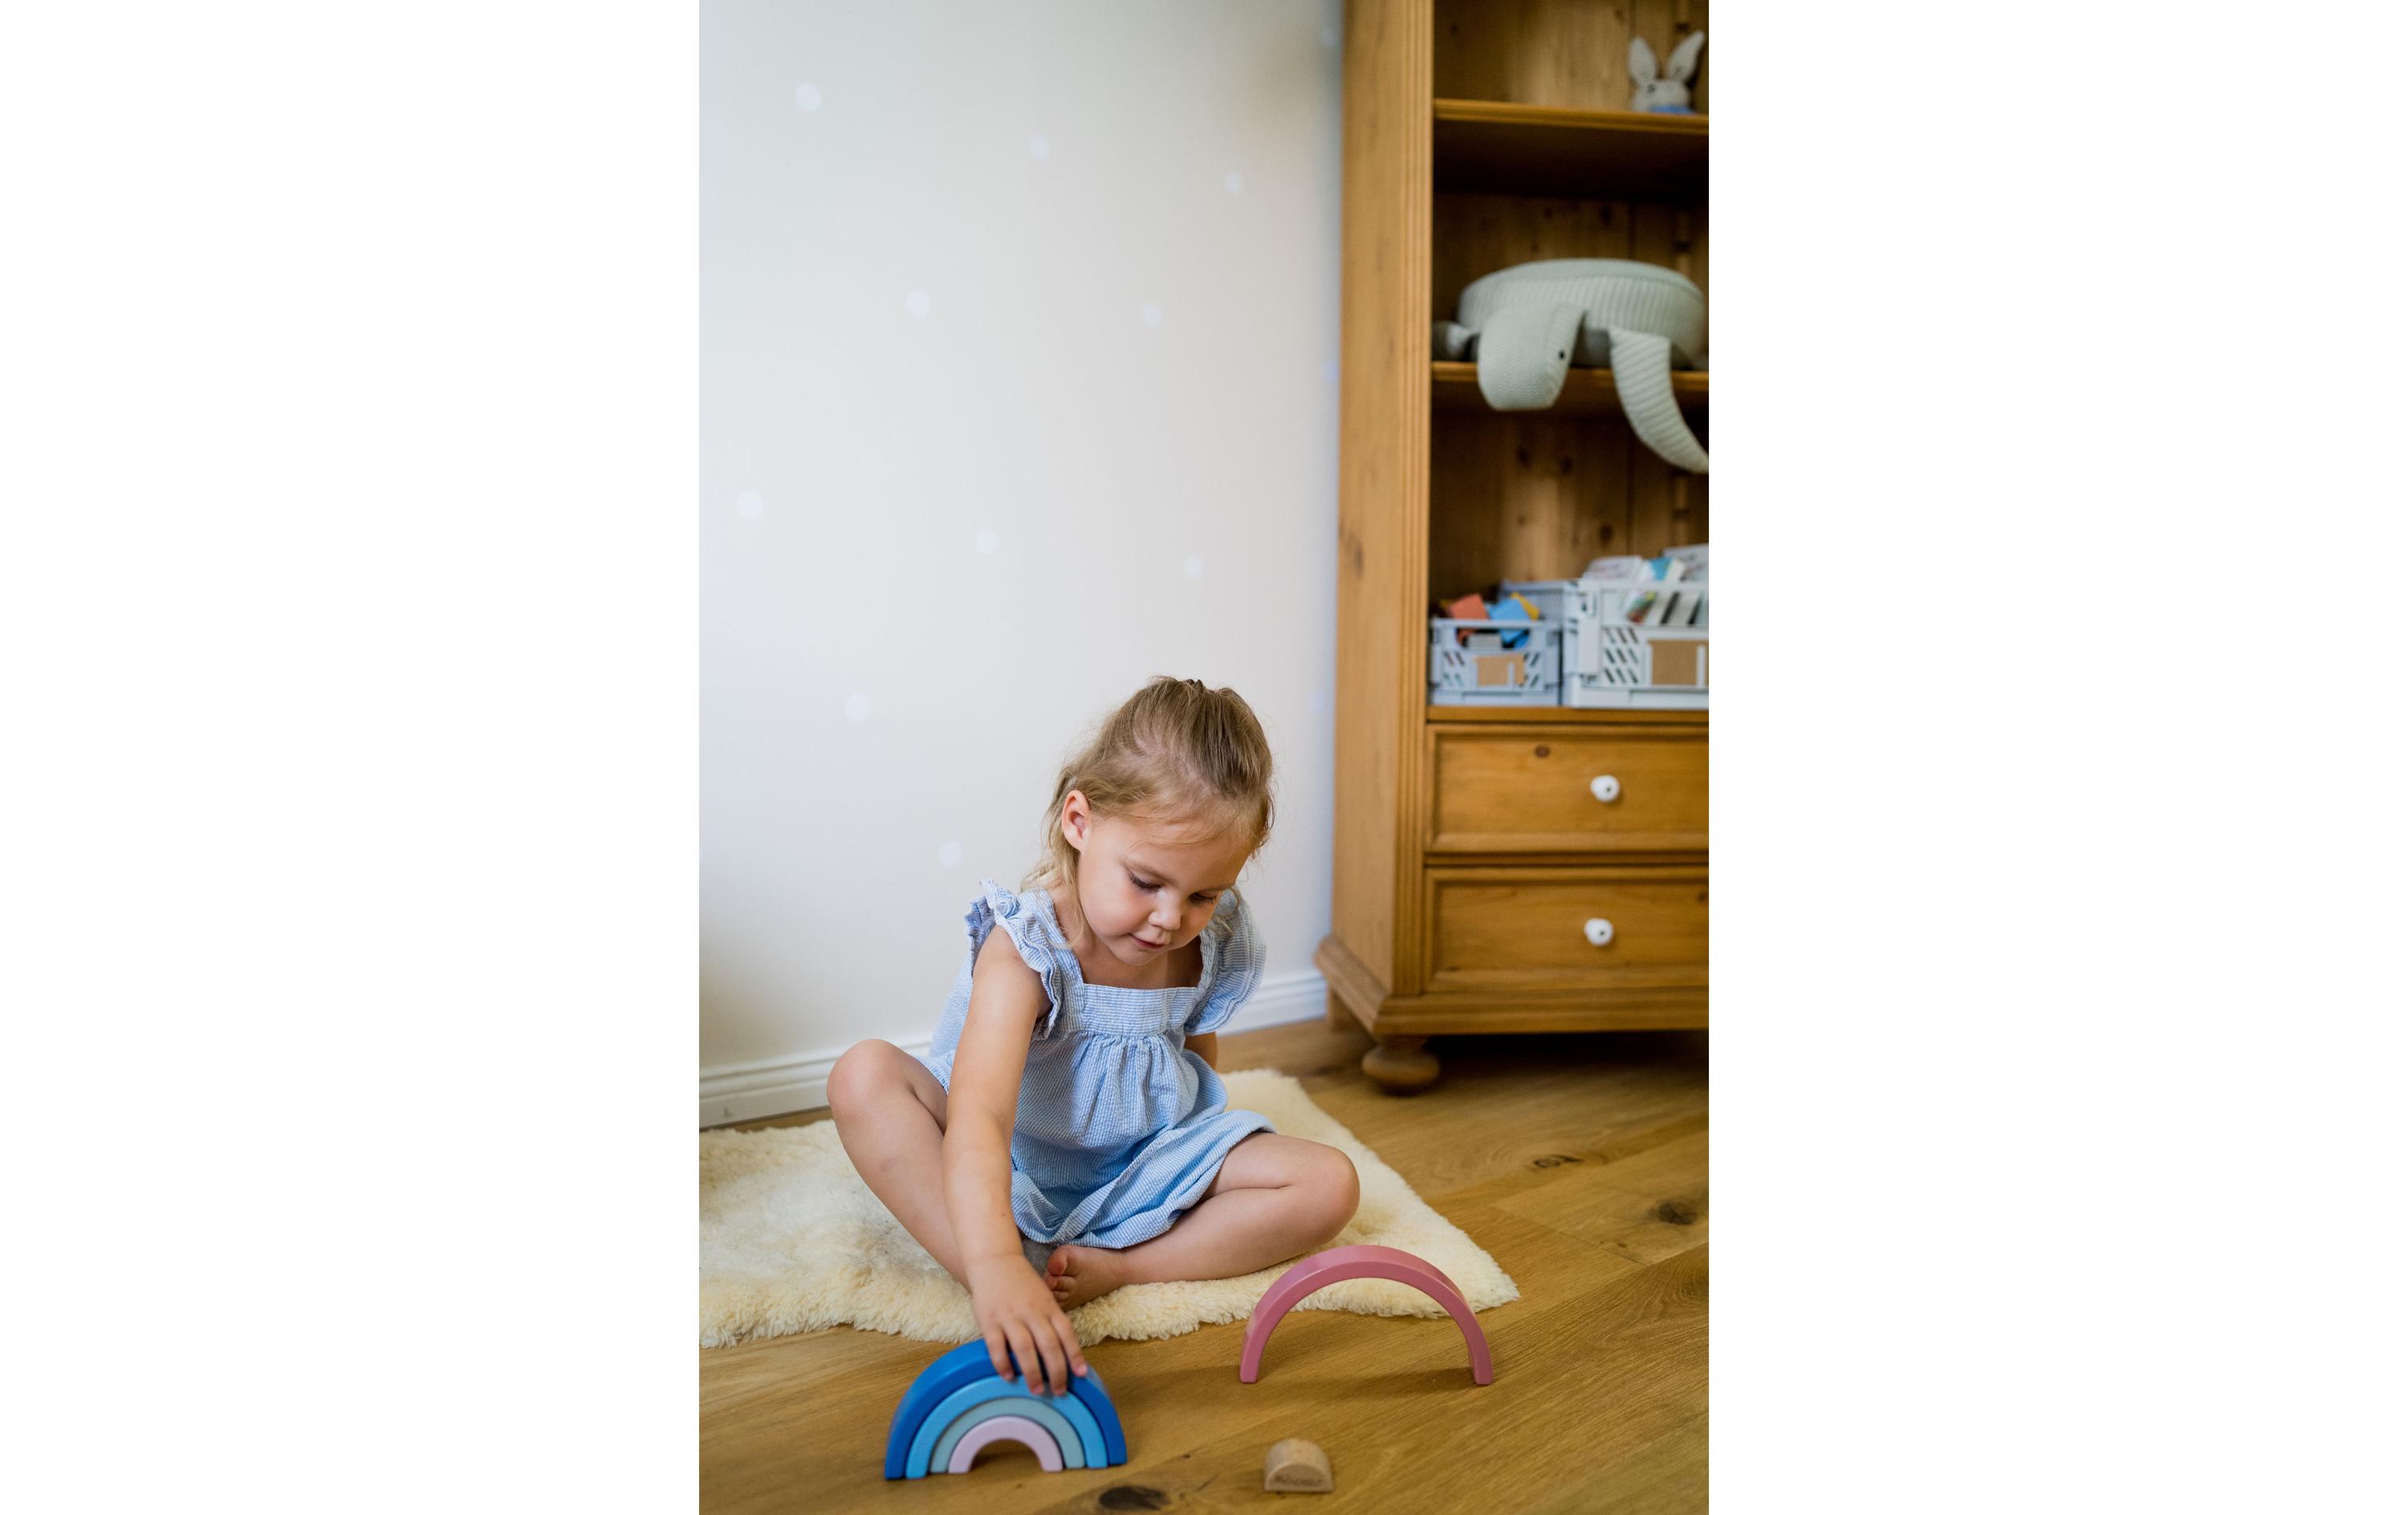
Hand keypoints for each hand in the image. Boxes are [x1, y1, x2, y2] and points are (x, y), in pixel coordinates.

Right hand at [966, 1254, 1089, 1397]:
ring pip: (1024, 1348)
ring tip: (1038, 1390)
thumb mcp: (1044, 1297)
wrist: (995, 1260)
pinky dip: (1003, 1363)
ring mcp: (1010, 1316)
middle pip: (1049, 1344)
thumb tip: (1064, 1352)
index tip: (1080, 1374)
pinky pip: (996, 1346)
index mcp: (1048, 1306)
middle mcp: (1032, 1312)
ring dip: (1033, 1372)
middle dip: (1056, 1371)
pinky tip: (1008, 1377)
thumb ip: (1051, 1320)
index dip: (1074, 1354)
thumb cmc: (1023, 1284)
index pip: (1066, 1333)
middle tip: (1060, 1391)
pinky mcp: (989, 1320)